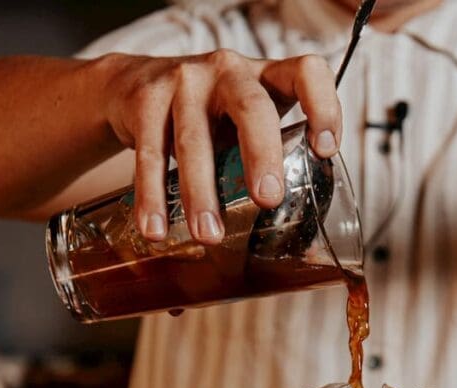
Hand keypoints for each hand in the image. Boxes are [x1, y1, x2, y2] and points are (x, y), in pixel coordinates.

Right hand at [102, 50, 341, 243]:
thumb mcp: (246, 126)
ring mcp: (185, 80)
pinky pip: (151, 154)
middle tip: (268, 198)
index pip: (307, 73)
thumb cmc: (210, 115)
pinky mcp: (145, 99)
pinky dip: (153, 196)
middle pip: (253, 107)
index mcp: (267, 77)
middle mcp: (229, 71)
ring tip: (209, 235)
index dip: (324, 107)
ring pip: (194, 139)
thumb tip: (307, 247)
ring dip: (202, 193)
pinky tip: (158, 228)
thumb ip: (272, 168)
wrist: (131, 84)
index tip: (325, 150)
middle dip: (262, 155)